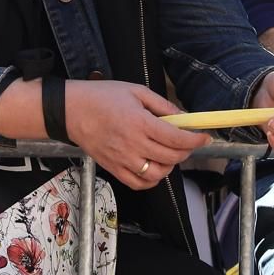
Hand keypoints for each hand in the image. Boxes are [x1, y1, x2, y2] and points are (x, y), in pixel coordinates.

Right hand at [65, 80, 209, 190]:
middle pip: (171, 157)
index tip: (204, 137)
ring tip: (168, 154)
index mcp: (140, 123)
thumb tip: (182, 118)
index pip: (177, 138)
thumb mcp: (134, 91)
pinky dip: (152, 180)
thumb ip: (161, 105)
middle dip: (186, 151)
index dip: (195, 140)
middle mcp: (134, 144)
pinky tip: (153, 168)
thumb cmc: (101, 96)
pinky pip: (139, 183)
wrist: (69, 110)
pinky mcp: (113, 168)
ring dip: (170, 166)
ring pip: (158, 174)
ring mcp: (123, 159)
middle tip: (187, 142)